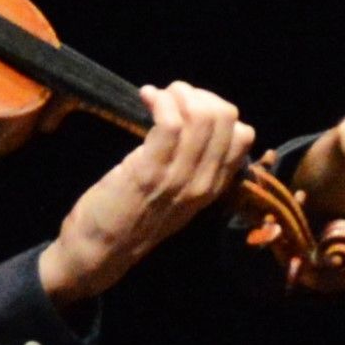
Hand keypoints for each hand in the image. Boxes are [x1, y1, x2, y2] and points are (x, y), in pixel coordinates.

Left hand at [38, 83, 260, 305]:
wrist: (102, 250)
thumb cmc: (135, 219)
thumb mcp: (178, 197)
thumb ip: (194, 168)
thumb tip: (194, 125)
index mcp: (214, 187)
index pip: (243, 136)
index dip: (217, 110)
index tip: (189, 109)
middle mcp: (204, 182)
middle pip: (226, 118)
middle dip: (198, 95)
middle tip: (171, 97)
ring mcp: (178, 178)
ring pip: (200, 117)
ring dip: (177, 94)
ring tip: (157, 96)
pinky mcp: (149, 172)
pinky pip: (169, 122)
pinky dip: (160, 101)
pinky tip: (146, 98)